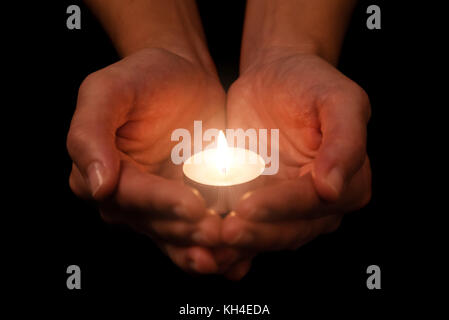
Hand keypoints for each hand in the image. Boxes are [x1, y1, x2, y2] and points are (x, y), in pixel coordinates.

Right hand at [67, 48, 227, 273]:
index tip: (193, 206)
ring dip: (204, 249)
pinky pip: (200, 233)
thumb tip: (96, 184)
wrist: (183, 78)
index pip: (130, 195)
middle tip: (219, 233)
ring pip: (179, 237)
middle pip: (156, 223)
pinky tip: (239, 260)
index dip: (161, 203)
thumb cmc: (144, 77)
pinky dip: (219, 250)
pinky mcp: (189, 208)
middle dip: (187, 231)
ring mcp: (160, 207)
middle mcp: (128, 199)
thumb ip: (90, 132)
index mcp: (101, 173)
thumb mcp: (108, 89)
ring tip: (231, 253)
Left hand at [222, 52, 371, 275]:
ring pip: (264, 236)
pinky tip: (202, 242)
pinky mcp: (259, 205)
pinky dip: (225, 238)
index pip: (311, 202)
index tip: (247, 207)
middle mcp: (320, 206)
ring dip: (238, 244)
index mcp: (348, 184)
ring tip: (209, 241)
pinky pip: (244, 226)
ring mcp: (287, 209)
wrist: (273, 78)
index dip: (280, 207)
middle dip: (256, 233)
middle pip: (288, 229)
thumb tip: (334, 190)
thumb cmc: (309, 82)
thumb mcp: (339, 99)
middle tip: (224, 232)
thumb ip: (345, 141)